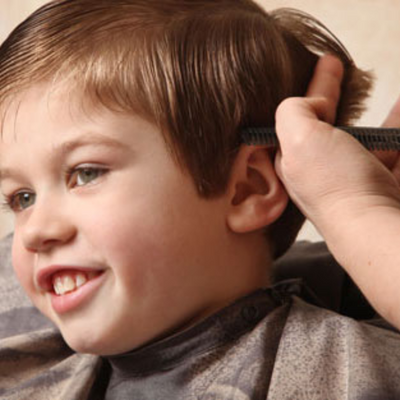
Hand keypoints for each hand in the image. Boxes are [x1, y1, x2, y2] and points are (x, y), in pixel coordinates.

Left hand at [274, 55, 399, 326]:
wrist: (378, 228)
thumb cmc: (337, 186)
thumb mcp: (300, 139)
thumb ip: (294, 112)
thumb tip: (313, 104)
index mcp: (295, 160)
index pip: (299, 116)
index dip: (314, 86)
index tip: (327, 61)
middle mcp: (319, 171)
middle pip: (326, 124)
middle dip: (335, 94)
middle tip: (344, 68)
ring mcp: (352, 179)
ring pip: (362, 136)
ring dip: (375, 113)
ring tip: (387, 95)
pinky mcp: (381, 184)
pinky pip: (391, 148)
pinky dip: (396, 128)